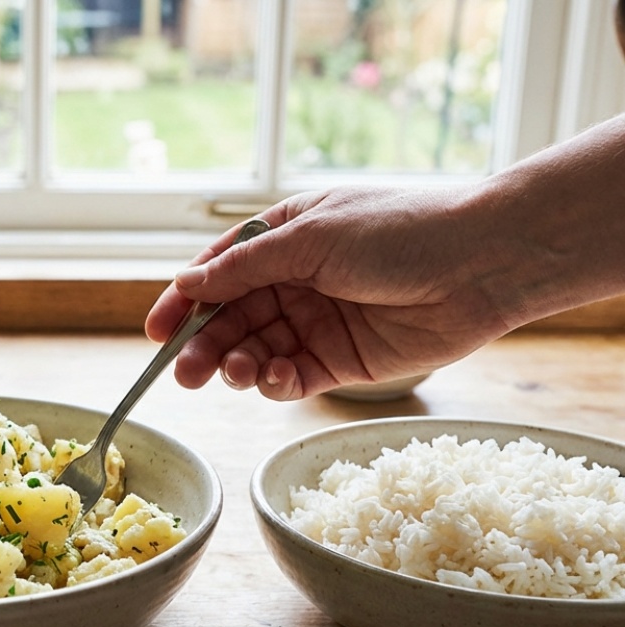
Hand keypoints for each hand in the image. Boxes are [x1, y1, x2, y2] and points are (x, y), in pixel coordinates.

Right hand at [145, 185, 515, 399]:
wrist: (483, 263)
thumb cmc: (399, 231)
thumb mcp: (310, 238)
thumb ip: (244, 267)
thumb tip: (185, 283)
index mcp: (285, 237)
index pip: (218, 273)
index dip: (184, 303)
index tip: (156, 333)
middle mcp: (296, 280)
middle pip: (232, 319)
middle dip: (206, 345)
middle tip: (186, 373)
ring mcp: (318, 322)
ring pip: (257, 351)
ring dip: (239, 366)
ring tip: (238, 373)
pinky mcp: (342, 360)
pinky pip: (293, 378)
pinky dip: (276, 383)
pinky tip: (276, 379)